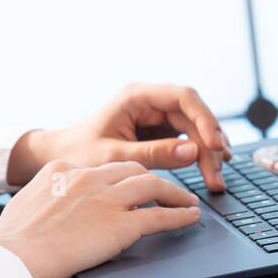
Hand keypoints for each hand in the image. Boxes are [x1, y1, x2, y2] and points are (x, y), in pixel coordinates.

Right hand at [0, 159, 201, 277]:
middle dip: (150, 177)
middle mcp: (88, 177)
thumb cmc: (13, 241)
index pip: (99, 168)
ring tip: (186, 200)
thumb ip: (41, 196)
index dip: (117, 177)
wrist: (17, 257)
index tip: (125, 185)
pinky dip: (179, 215)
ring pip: (152, 185)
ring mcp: (107, 199)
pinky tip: (190, 217)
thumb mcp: (23, 203)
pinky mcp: (121, 224)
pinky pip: (160, 215)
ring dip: (173, 192)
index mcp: (62, 170)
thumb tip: (44, 204)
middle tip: (162, 189)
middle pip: (130, 169)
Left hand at [6, 82, 231, 192]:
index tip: (214, 145)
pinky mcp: (158, 132)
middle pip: (193, 116)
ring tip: (216, 181)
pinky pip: (187, 140)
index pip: (183, 97)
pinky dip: (198, 156)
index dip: (204, 119)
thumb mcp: (115, 156)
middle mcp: (150, 102)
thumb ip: (153, 154)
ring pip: (194, 129)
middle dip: (208, 146)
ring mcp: (155, 116)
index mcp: (137, 96)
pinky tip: (210, 171)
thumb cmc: (79, 153)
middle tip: (216, 177)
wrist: (61, 158)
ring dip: (207, 154)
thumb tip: (194, 151)